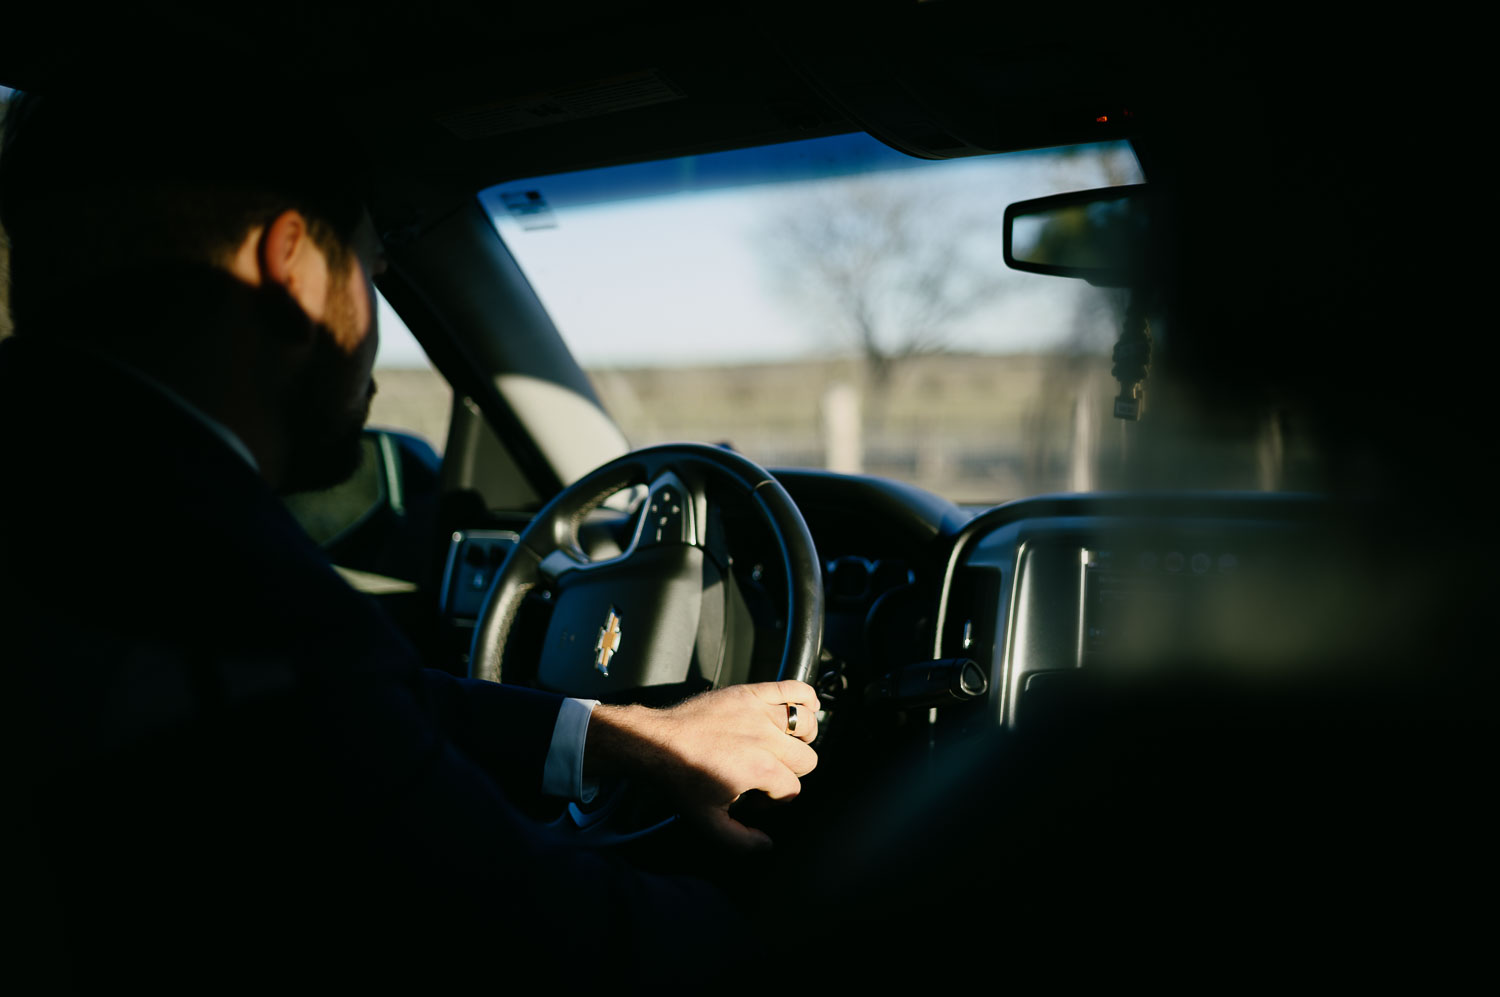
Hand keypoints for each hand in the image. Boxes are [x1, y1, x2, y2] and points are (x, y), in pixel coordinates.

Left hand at [585, 681, 819, 849]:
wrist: (657, 742)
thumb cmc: (681, 780)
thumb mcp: (707, 821)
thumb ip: (740, 840)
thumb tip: (767, 844)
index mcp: (760, 769)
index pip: (793, 788)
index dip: (776, 798)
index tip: (755, 796)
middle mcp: (765, 738)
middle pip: (806, 758)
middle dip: (790, 771)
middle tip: (765, 773)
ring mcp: (759, 712)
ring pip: (806, 724)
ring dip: (801, 738)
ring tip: (782, 745)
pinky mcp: (751, 693)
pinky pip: (793, 688)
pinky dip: (805, 697)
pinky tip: (804, 708)